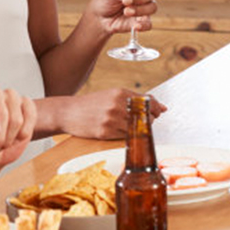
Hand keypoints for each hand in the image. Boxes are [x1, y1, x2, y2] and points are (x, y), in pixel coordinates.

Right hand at [51, 89, 168, 139]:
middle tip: (144, 121)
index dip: (156, 109)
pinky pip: (124, 136)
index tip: (158, 112)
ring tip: (130, 126)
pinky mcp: (105, 132)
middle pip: (145, 116)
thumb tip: (161, 106)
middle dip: (149, 120)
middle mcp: (117, 105)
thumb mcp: (112, 95)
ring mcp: (111, 119)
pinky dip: (126, 135)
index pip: (148, 102)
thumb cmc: (91, 104)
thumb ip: (135, 99)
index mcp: (120, 93)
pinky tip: (119, 130)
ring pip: (136, 128)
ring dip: (138, 129)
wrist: (68, 112)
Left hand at [90, 0, 158, 33]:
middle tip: (126, 2)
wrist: (99, 17)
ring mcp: (143, 7)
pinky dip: (143, 25)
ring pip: (152, 7)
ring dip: (140, 10)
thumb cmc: (104, 0)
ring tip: (126, 12)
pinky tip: (135, 26)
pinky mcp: (142, 21)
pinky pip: (149, 23)